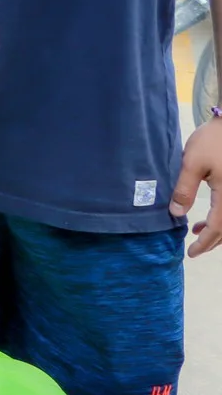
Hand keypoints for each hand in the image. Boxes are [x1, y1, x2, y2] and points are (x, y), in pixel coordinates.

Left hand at [170, 119, 221, 256]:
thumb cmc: (213, 141)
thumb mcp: (192, 164)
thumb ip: (184, 190)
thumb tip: (175, 213)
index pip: (218, 229)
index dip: (204, 243)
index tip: (191, 253)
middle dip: (212, 241)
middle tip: (194, 249)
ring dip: (218, 230)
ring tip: (197, 232)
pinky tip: (207, 217)